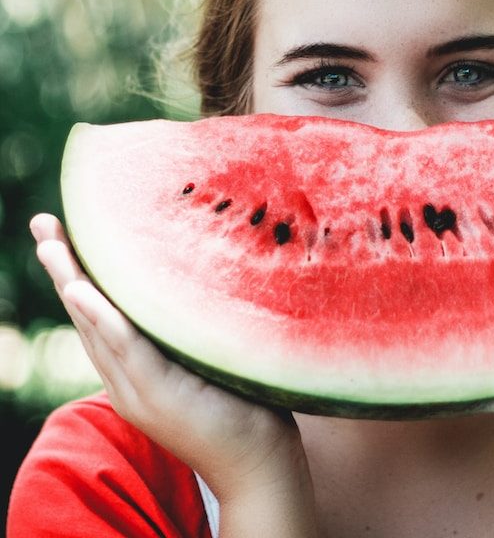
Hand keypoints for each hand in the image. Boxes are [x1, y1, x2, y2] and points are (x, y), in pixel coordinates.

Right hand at [31, 213, 317, 536]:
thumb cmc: (242, 403)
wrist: (258, 462)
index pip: (99, 314)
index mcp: (136, 369)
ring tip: (51, 244)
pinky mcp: (159, 395)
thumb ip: (190, 326)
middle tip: (43, 223)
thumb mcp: (207, 357)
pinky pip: (125, 349)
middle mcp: (127, 379)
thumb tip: (202, 272)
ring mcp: (138, 390)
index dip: (79, 273)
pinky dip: (101, 319)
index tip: (64, 232)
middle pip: (87, 315)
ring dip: (72, 283)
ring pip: (96, 327)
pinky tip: (82, 291)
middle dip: (63, 268)